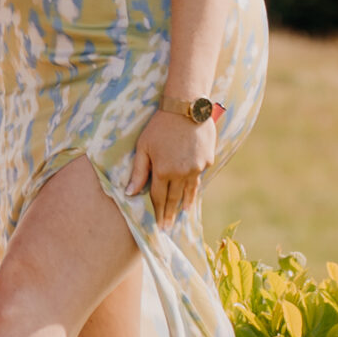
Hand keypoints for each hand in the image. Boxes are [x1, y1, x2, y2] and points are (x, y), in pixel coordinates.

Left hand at [126, 109, 215, 226]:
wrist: (186, 107)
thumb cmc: (160, 125)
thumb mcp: (143, 147)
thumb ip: (139, 172)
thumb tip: (130, 193)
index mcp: (164, 171)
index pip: (159, 198)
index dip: (158, 212)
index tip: (159, 226)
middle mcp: (182, 173)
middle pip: (175, 198)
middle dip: (170, 214)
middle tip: (168, 228)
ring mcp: (197, 168)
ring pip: (190, 190)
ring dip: (185, 203)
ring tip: (183, 213)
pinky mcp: (207, 160)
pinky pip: (199, 176)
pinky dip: (195, 184)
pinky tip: (192, 190)